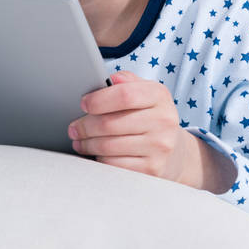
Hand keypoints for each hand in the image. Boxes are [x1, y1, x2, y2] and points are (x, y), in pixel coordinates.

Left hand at [68, 71, 193, 182]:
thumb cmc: (150, 117)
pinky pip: (113, 165)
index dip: (98, 100)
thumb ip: (127, 81)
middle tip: (74, 128)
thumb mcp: (145, 93)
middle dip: (85, 126)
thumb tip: (111, 79)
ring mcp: (159, 147)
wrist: (174, 152)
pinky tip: (97, 153)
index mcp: (159, 96)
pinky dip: (100, 159)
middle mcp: (163, 121)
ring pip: (108, 146)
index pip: (124, 95)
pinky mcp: (152, 169)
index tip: (84, 104)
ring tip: (80, 141)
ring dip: (87, 144)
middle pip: (110, 123)